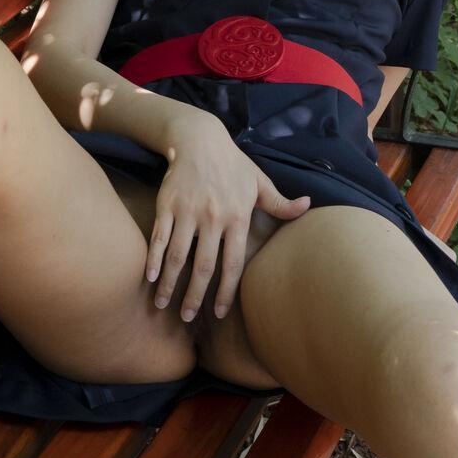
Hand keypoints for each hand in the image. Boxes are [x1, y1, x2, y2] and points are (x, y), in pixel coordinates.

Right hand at [147, 108, 311, 322]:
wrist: (199, 138)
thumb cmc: (232, 164)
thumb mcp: (259, 182)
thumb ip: (280, 202)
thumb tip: (307, 207)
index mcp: (237, 216)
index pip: (233, 263)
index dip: (225, 291)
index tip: (218, 312)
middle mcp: (213, 217)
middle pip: (203, 266)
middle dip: (194, 295)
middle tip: (187, 318)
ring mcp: (188, 211)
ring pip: (177, 256)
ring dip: (169, 283)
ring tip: (163, 305)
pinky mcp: (167, 204)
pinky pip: (159, 237)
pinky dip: (152, 258)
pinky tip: (149, 277)